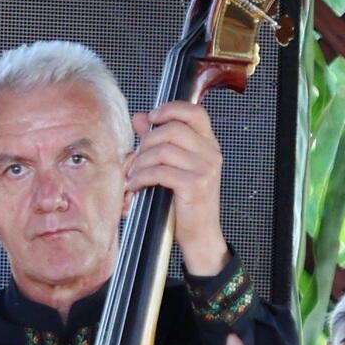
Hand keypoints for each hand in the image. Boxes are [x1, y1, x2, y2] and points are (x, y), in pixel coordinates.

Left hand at [127, 97, 228, 280]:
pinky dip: (141, 178)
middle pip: (172, 129)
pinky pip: (159, 172)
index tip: (152, 118)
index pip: (195, 112)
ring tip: (133, 175)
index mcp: (209, 144)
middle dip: (146, 142)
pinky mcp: (195, 186)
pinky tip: (135, 186)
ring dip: (140, 162)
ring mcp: (205, 170)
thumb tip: (140, 118)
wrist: (201, 235)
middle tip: (136, 158)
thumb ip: (158, 140)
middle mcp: (211, 154)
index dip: (171, 109)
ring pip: (163, 150)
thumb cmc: (186, 202)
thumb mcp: (174, 166)